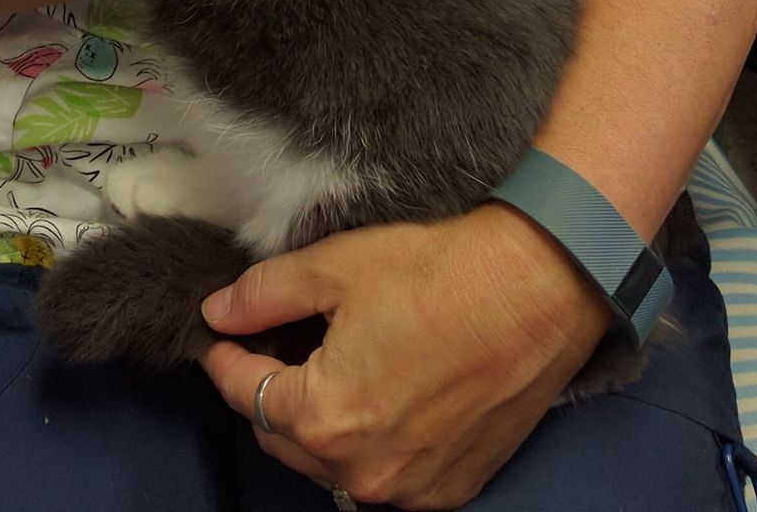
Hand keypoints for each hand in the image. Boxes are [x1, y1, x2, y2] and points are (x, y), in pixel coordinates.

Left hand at [198, 206, 609, 508]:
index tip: (221, 334)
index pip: (246, 395)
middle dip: (269, 393)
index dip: (226, 359)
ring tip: (328, 367)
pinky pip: (387, 477)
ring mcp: (411, 490)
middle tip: (273, 344)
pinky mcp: (451, 489)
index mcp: (325, 419)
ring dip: (319, 425)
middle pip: (285, 439)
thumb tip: (218, 313)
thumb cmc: (438, 273)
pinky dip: (371, 446)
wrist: (538, 289)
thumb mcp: (336, 266)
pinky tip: (382, 397)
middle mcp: (364, 473)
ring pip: (334, 466)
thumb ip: (266, 294)